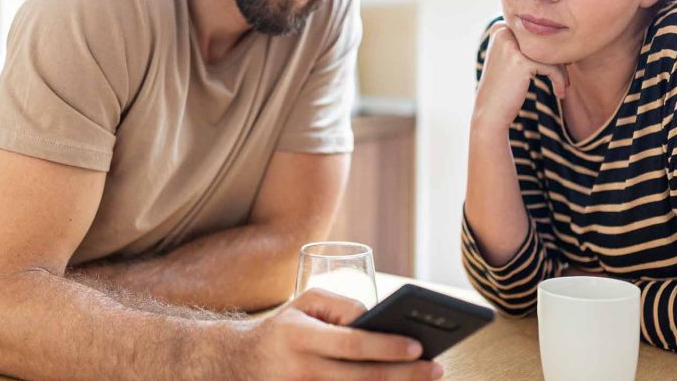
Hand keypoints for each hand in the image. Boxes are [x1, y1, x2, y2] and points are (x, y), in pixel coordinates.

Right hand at [241, 288, 443, 380]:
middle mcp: (302, 370)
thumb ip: (342, 306)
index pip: (352, 344)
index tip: (418, 346)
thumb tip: (377, 319)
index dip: (386, 347)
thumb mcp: (305, 303)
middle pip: (362, 378)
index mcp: (301, 337)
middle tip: (436, 369)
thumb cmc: (284, 328)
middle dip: (404, 375)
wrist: (240, 363)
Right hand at [473, 21, 567, 131]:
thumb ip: (525, 43)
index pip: (536, 33)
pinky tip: (559, 93)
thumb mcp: (511, 59)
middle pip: (544, 40)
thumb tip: (559, 33)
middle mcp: (503, 32)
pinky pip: (552, 67)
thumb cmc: (503, 89)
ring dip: (562, 71)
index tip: (561, 66)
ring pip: (550, 53)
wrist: (490, 113)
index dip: (550, 50)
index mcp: (499, 28)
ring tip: (563, 86)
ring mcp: (511, 45)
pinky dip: (560, 81)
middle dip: (559, 59)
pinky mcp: (521, 61)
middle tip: (565, 77)